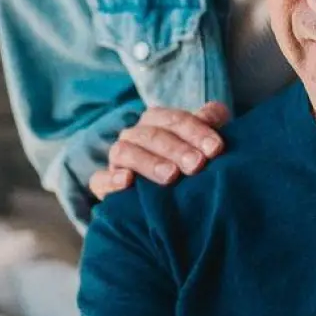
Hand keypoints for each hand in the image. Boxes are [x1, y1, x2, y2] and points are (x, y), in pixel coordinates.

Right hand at [88, 101, 230, 199]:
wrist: (163, 204)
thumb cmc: (187, 166)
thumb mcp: (201, 145)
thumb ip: (210, 125)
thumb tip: (215, 110)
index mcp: (157, 122)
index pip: (175, 120)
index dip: (196, 131)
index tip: (216, 148)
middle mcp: (135, 136)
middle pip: (152, 135)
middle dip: (177, 149)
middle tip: (197, 164)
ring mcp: (117, 160)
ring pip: (125, 152)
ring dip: (149, 162)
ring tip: (171, 176)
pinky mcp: (104, 184)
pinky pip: (99, 179)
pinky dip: (111, 179)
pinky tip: (127, 182)